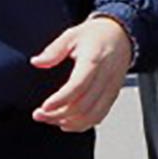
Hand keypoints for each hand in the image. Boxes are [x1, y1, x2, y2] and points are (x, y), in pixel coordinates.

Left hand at [30, 14, 134, 131]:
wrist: (121, 35)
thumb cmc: (96, 35)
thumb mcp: (72, 34)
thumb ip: (54, 50)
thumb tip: (36, 62)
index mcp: (94, 60)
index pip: (78, 86)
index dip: (60, 100)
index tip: (44, 107)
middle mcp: (105, 77)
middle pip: (83, 105)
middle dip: (58, 115)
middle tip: (39, 115)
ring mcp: (111, 88)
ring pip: (92, 116)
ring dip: (69, 122)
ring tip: (51, 119)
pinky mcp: (112, 96)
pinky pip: (99, 116)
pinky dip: (82, 124)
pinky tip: (67, 123)